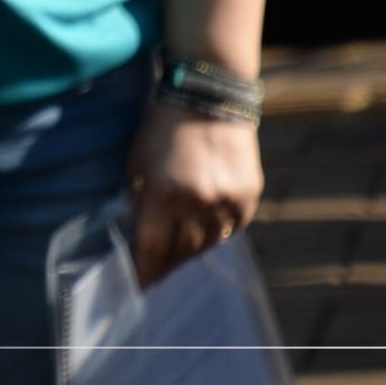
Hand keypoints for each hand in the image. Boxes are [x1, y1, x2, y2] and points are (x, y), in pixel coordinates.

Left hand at [127, 101, 263, 285]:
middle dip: (165, 264)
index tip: (137, 286)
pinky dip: (215, 235)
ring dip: (190, 252)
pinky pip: (230, 229)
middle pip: (180, 251)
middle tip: (155, 273)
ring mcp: (226, 201)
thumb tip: (141, 232)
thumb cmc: (161, 127)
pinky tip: (203, 236)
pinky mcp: (248, 197)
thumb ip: (140, 198)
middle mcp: (197, 204)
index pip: (151, 249)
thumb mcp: (137, 162)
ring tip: (176, 257)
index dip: (144, 271)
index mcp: (162, 195)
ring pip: (207, 244)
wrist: (208, 97)